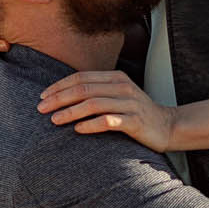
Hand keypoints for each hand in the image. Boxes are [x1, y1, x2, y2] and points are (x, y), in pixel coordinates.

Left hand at [36, 71, 177, 148]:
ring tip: (54, 120)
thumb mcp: (118, 96)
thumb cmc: (136, 113)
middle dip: (59, 98)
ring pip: (93, 104)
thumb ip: (97, 92)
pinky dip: (90, 125)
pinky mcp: (135, 121)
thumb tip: (64, 97)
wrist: (168, 126)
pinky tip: (77, 130)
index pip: (81, 77)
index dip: (59, 86)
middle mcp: (122, 87)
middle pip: (84, 89)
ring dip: (70, 112)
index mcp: (116, 77)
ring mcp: (129, 104)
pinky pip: (108, 121)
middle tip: (41, 108)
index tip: (43, 97)